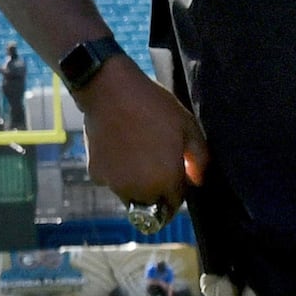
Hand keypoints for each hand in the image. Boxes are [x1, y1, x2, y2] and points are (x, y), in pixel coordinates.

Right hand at [79, 60, 205, 211]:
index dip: (176, 190)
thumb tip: (197, 181)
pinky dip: (115, 171)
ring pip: (129, 195)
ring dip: (134, 184)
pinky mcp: (96, 174)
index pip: (173, 204)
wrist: (110, 90)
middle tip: (154, 161)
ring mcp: (114, 184)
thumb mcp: (187, 126)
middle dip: (155, 191)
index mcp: (165, 181)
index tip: (174, 174)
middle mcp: (139, 190)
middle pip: (150, 205)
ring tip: (135, 152)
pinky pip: (111, 181)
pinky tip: (117, 147)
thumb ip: (199, 159)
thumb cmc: (153, 106)